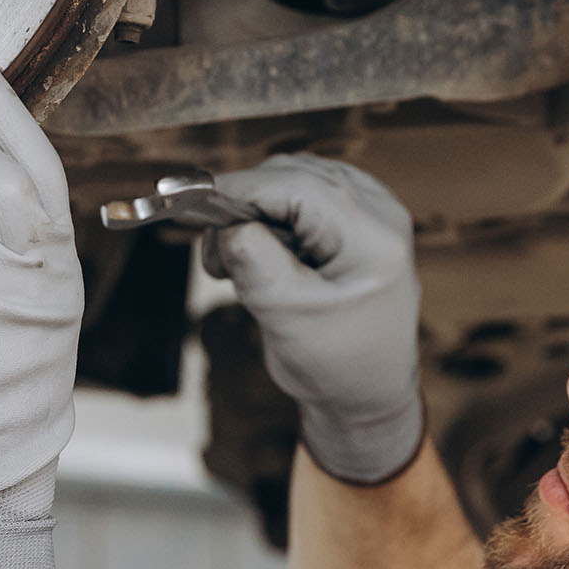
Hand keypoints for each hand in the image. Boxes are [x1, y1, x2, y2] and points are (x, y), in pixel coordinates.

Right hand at [207, 154, 423, 485]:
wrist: (365, 393)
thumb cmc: (335, 365)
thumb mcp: (285, 316)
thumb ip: (253, 262)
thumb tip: (222, 221)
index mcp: (372, 238)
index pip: (297, 186)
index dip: (240, 190)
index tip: (190, 204)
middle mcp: (378, 213)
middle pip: (293, 175)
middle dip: (246, 207)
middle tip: (218, 261)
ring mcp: (370, 212)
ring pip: (293, 179)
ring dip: (256, 214)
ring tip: (242, 267)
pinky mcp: (353, 219)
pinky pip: (302, 195)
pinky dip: (271, 218)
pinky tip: (263, 256)